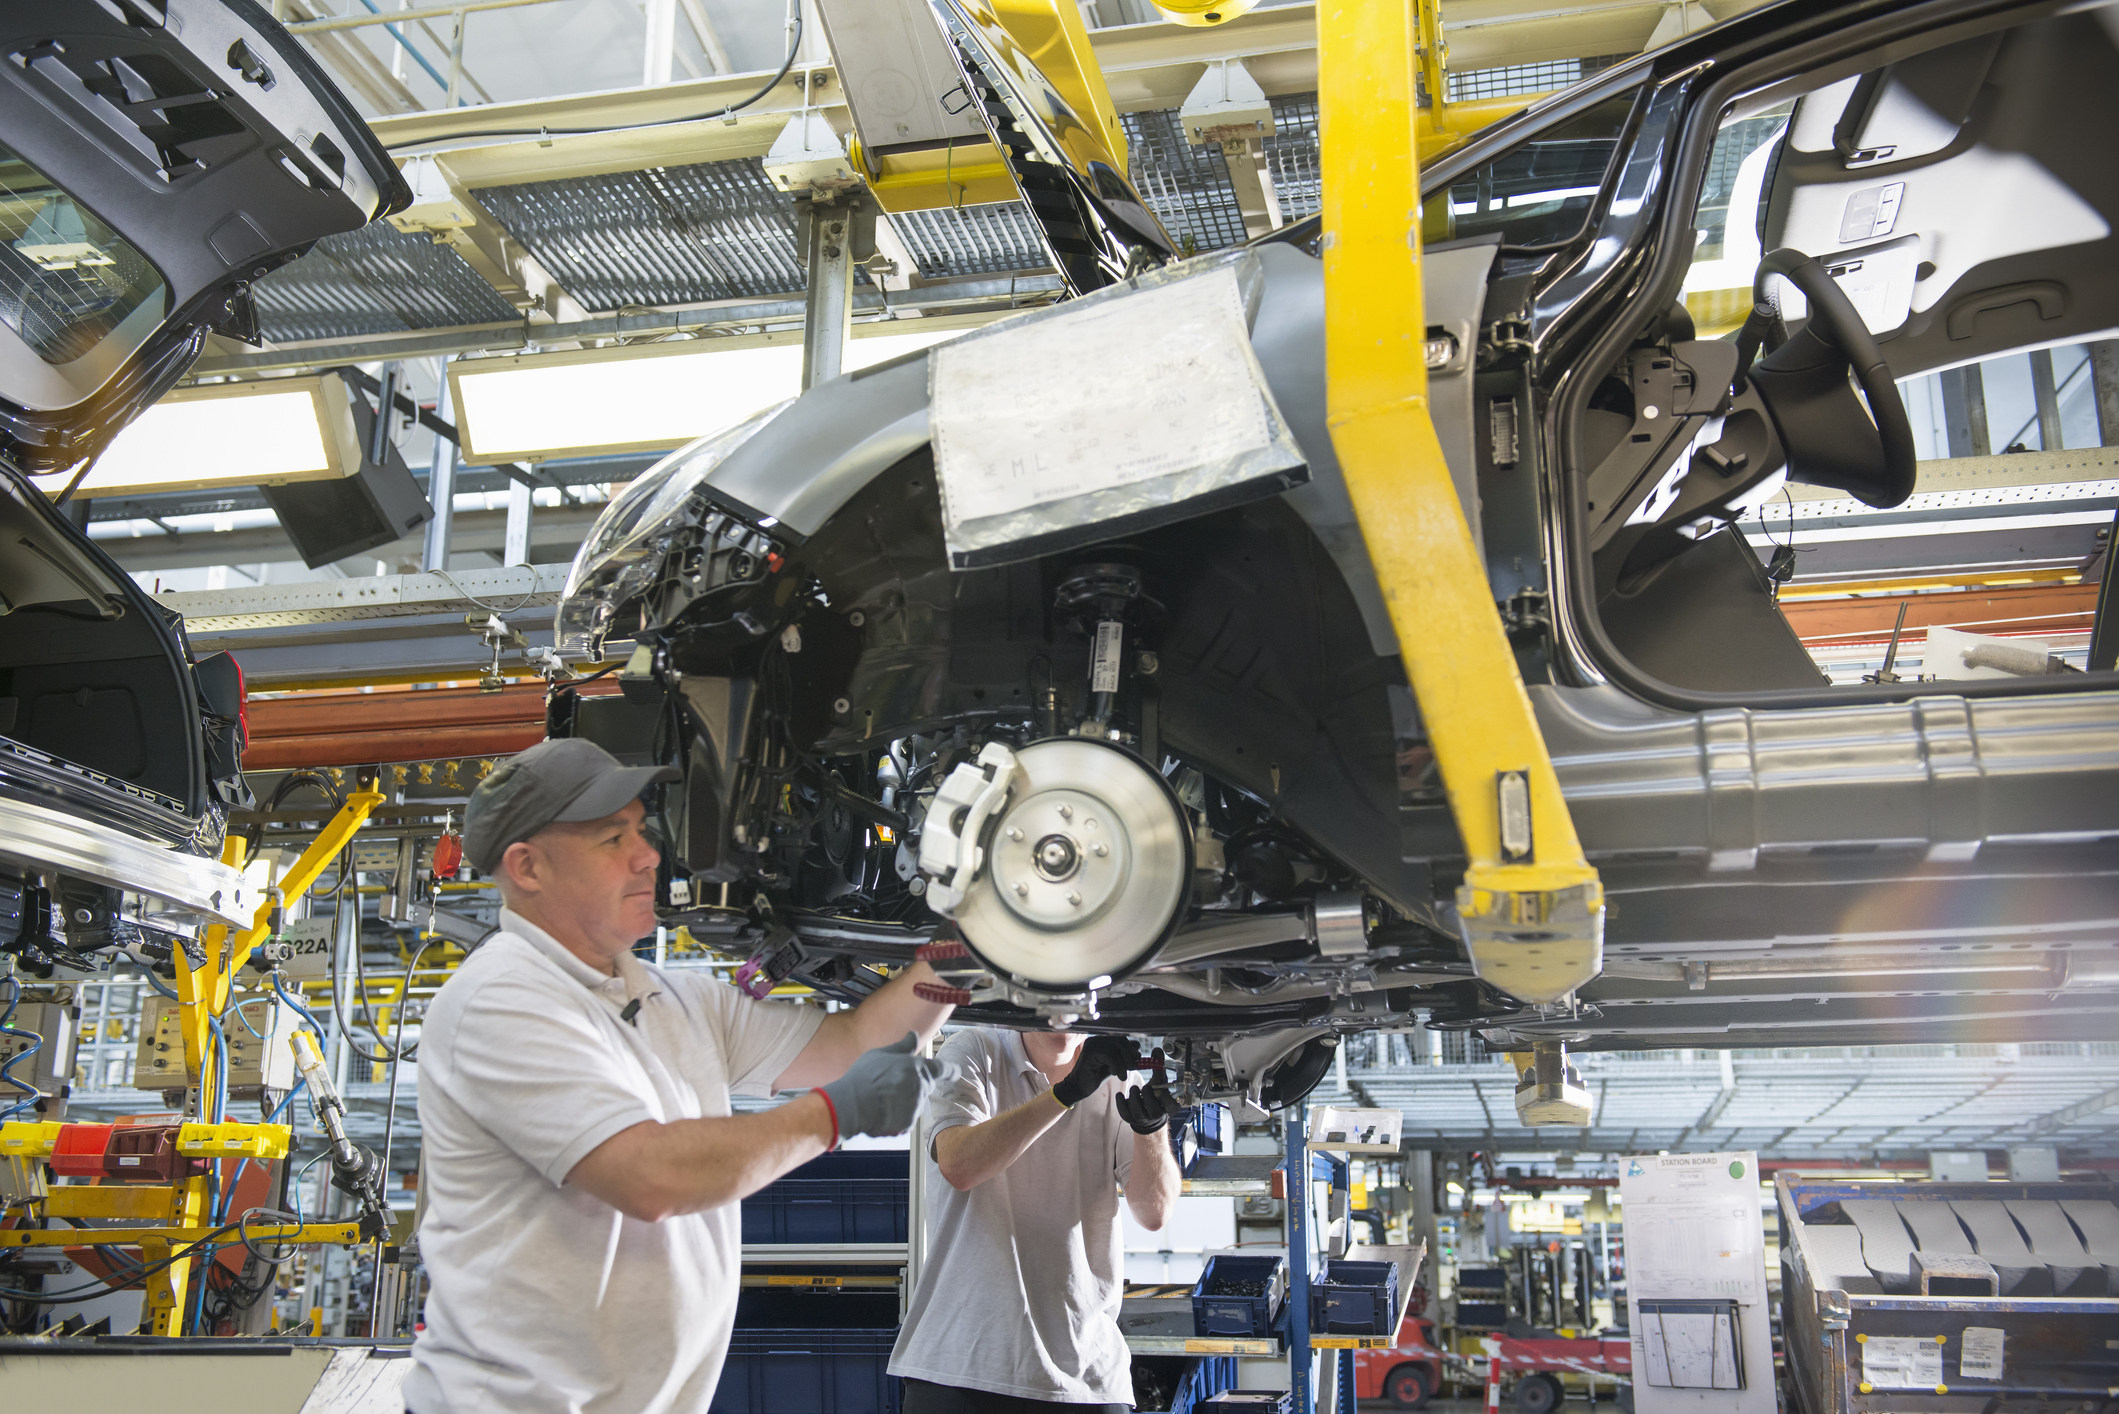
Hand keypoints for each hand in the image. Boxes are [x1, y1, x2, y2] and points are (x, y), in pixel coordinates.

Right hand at [818, 1033, 951, 1141]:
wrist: (851, 1105)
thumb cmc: (864, 1077)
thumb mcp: (882, 1054)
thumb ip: (903, 1047)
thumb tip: (913, 1034)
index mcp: (917, 1067)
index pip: (943, 1068)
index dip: (950, 1070)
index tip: (955, 1072)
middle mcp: (921, 1086)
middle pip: (924, 1087)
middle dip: (913, 1086)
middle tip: (890, 1086)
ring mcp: (915, 1106)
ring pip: (914, 1104)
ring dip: (903, 1102)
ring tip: (881, 1099)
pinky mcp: (908, 1124)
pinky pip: (905, 1120)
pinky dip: (895, 1118)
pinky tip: (880, 1112)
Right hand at [1052, 1034, 1142, 1108]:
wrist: (1080, 1087)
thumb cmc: (1096, 1076)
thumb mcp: (1114, 1065)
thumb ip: (1123, 1056)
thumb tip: (1137, 1045)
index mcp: (1101, 1040)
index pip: (1120, 1038)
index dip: (1130, 1047)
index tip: (1138, 1058)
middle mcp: (1096, 1039)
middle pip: (1119, 1041)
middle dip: (1129, 1055)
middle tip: (1133, 1068)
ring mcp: (1092, 1044)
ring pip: (1115, 1049)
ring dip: (1122, 1064)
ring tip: (1122, 1076)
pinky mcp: (1089, 1052)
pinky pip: (1109, 1055)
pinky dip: (1115, 1065)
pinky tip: (1113, 1073)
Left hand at [1115, 1048, 1184, 1134]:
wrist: (1147, 1110)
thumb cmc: (1155, 1094)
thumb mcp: (1159, 1080)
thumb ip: (1158, 1066)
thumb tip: (1157, 1049)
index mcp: (1167, 1107)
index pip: (1171, 1107)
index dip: (1167, 1100)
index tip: (1161, 1091)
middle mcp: (1156, 1115)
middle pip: (1154, 1112)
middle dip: (1148, 1098)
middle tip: (1145, 1087)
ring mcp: (1143, 1119)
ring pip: (1138, 1113)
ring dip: (1135, 1100)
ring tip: (1134, 1088)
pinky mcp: (1131, 1119)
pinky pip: (1125, 1114)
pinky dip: (1121, 1104)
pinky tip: (1119, 1095)